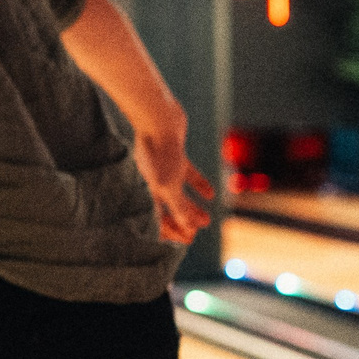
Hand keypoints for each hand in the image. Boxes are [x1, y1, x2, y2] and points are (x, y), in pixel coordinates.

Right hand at [134, 128, 216, 245]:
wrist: (158, 118)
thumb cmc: (159, 152)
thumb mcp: (169, 185)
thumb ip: (178, 207)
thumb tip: (187, 228)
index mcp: (147, 191)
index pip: (156, 219)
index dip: (172, 231)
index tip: (188, 239)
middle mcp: (154, 182)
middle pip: (168, 209)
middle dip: (183, 223)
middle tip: (197, 233)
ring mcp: (165, 168)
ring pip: (179, 194)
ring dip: (193, 208)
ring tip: (207, 219)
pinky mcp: (176, 155)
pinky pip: (187, 174)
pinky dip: (198, 185)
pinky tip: (211, 194)